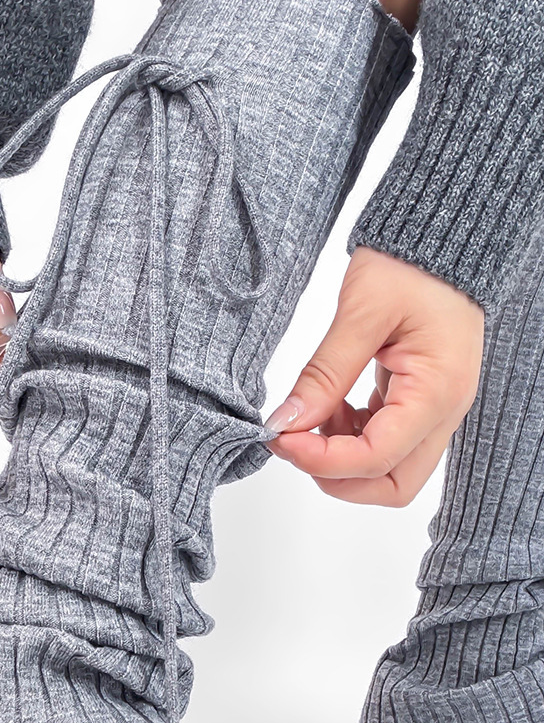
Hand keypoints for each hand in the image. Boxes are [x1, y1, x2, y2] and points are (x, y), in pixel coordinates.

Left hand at [265, 246, 484, 506]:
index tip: (280, 438)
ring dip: (341, 456)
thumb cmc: (410, 266)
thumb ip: (324, 374)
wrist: (439, 238)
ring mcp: (433, 409)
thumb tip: (287, 422)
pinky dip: (349, 434)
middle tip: (292, 442)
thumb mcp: (360, 314)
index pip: (377, 458)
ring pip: (388, 467)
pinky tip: (327, 404)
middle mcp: (443, 412)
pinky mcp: (418, 400)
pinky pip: (384, 438)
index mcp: (436, 392)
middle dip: (336, 476)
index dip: (322, 460)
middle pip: (392, 483)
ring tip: (309, 414)